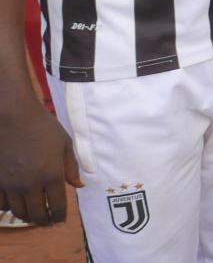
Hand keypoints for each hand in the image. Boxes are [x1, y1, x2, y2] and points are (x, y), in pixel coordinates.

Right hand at [0, 103, 81, 224]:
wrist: (12, 116)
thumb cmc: (43, 126)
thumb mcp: (64, 143)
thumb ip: (71, 167)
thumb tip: (78, 186)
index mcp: (51, 174)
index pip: (57, 205)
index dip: (59, 216)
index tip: (61, 220)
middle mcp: (30, 184)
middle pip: (36, 214)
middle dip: (44, 221)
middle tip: (47, 222)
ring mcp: (10, 184)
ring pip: (18, 212)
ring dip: (27, 217)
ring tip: (33, 216)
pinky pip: (1, 204)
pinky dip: (9, 208)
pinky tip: (14, 204)